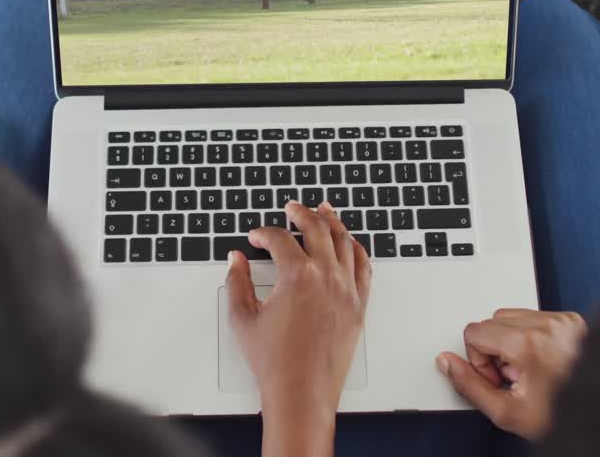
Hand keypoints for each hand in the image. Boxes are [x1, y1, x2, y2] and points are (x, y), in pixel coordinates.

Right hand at [226, 202, 371, 456]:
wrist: (302, 392)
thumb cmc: (275, 362)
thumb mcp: (243, 318)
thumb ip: (237, 282)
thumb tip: (235, 260)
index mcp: (297, 276)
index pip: (279, 238)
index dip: (263, 233)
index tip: (256, 237)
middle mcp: (326, 277)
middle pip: (316, 228)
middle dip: (301, 213)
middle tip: (292, 208)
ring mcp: (346, 289)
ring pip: (344, 241)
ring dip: (332, 221)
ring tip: (324, 211)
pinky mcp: (359, 304)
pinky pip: (363, 266)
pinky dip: (356, 249)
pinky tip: (349, 242)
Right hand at [436, 309, 585, 440]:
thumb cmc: (563, 416)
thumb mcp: (507, 412)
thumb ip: (469, 385)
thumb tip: (446, 362)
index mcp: (529, 344)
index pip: (475, 331)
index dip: (478, 359)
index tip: (498, 378)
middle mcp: (548, 325)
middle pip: (493, 321)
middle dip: (495, 349)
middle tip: (515, 377)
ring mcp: (563, 321)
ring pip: (513, 316)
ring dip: (513, 341)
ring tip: (530, 370)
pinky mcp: (573, 320)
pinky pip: (536, 316)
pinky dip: (533, 335)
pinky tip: (543, 361)